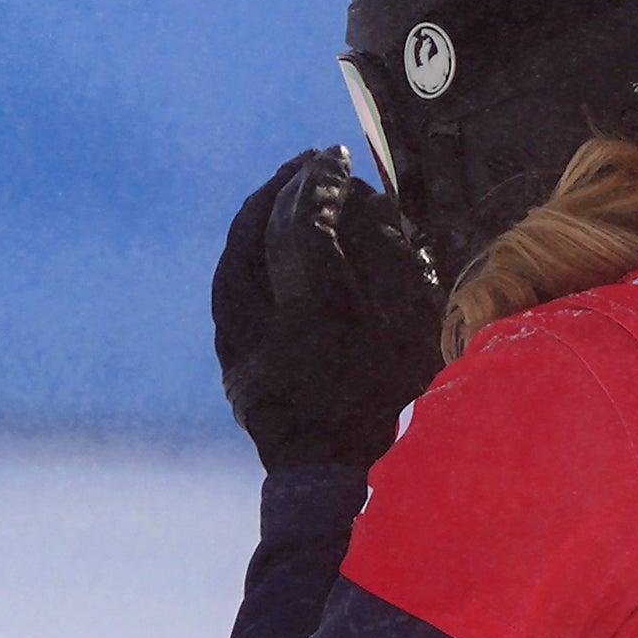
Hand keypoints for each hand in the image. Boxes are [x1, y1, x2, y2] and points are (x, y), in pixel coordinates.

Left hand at [210, 150, 446, 470]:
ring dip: (258, 215)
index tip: (334, 159)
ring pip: (232, 260)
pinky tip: (260, 238)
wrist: (340, 478)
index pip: (304, 228)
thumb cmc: (393, 401)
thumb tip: (361, 203)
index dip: (319, 185)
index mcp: (321, 321)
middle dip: (284, 189)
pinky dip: (242, 254)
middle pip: (257, 235)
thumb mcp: (412, 331)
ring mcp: (240, 351)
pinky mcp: (229, 364)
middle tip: (310, 164)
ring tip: (283, 188)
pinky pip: (225, 291)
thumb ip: (390, 261)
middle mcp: (269, 332)